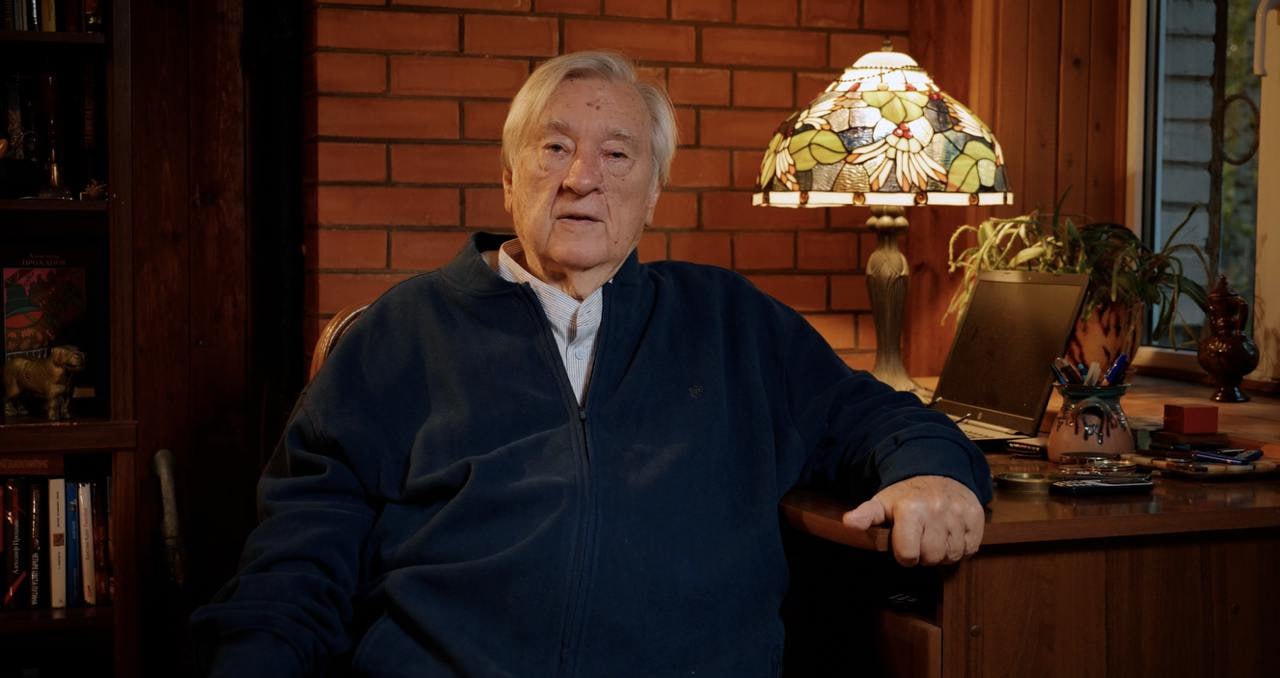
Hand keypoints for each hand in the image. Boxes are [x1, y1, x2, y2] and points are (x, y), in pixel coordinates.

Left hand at [841, 475, 983, 566]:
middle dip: (924, 554)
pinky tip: (951, 534)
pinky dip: (961, 547)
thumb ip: (866, 515)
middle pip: (931, 558)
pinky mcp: (976, 517)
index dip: (904, 554)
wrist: (938, 473)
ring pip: (952, 556)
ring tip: (935, 536)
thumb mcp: (882, 502)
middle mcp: (936, 509)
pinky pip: (970, 548)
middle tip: (920, 539)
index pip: (907, 555)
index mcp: (910, 509)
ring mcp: (958, 513)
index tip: (903, 544)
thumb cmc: (906, 496)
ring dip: (943, 552)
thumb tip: (848, 523)